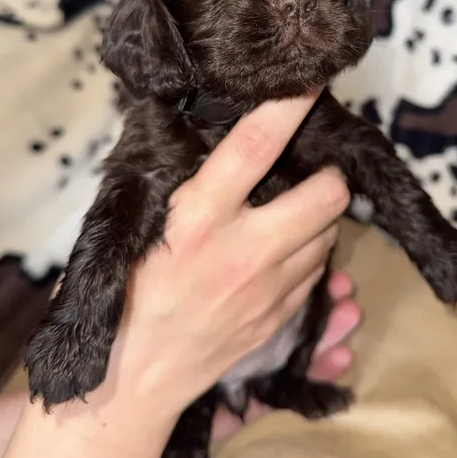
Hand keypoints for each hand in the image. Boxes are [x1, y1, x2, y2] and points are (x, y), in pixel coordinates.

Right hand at [105, 89, 352, 424]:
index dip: (288, 106)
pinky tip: (284, 253)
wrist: (132, 379)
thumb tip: (204, 138)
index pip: (253, 147)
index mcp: (198, 218)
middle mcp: (244, 249)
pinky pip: (318, 271)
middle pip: (325, 194)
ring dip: (319, 217)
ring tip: (292, 214)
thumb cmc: (126, 292)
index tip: (314, 78)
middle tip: (312, 171)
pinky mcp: (281, 316)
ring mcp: (269, 287)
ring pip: (329, 233)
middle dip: (328, 175)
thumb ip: (177, 185)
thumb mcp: (137, 227)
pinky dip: (310, 254)